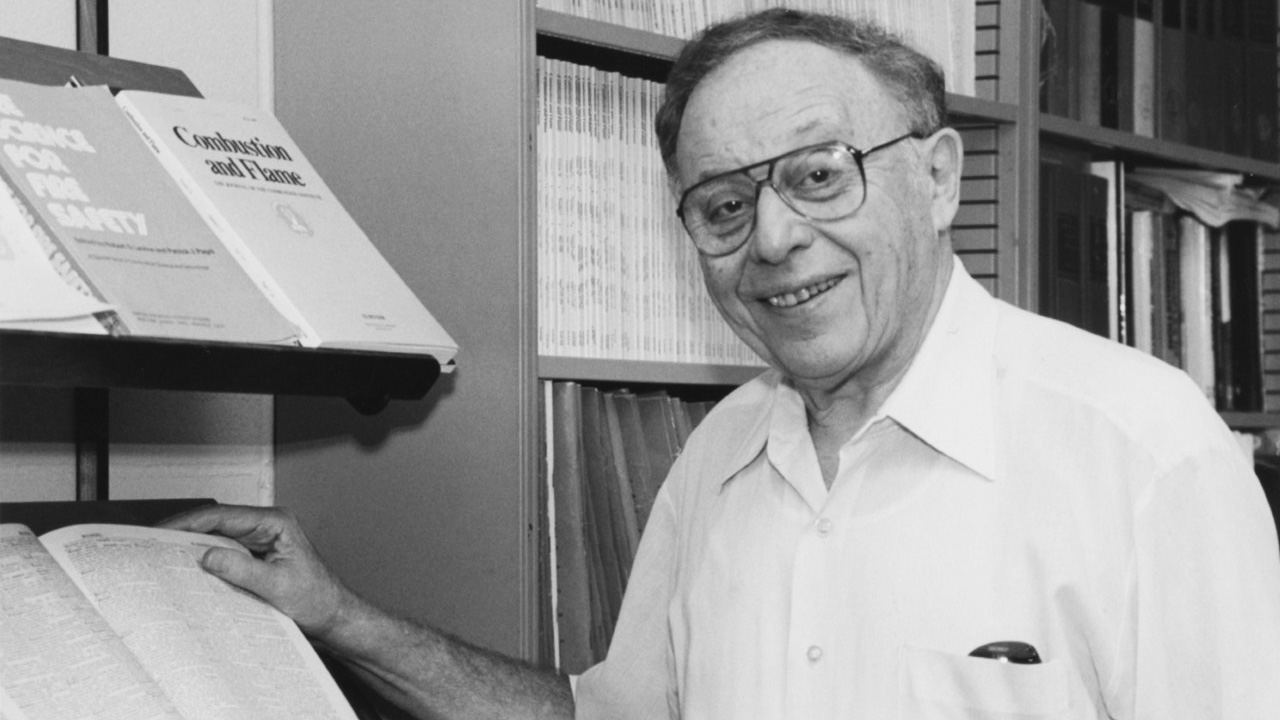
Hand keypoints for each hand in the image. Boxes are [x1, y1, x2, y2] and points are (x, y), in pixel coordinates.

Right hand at [159, 505, 355, 641]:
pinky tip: (188, 570)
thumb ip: (242, 570)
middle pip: (217, 524)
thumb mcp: (276, 587)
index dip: (190, 522)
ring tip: (164, 556)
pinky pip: (225, 554)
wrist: (333, 616)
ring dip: (194, 547)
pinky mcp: (256, 557)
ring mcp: (260, 542)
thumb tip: (206, 556)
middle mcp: (267, 527)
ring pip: (218, 539)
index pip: (224, 516)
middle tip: (154, 544)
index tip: (164, 531)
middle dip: (186, 532)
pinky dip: (207, 561)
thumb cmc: (317, 600)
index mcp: (276, 523)